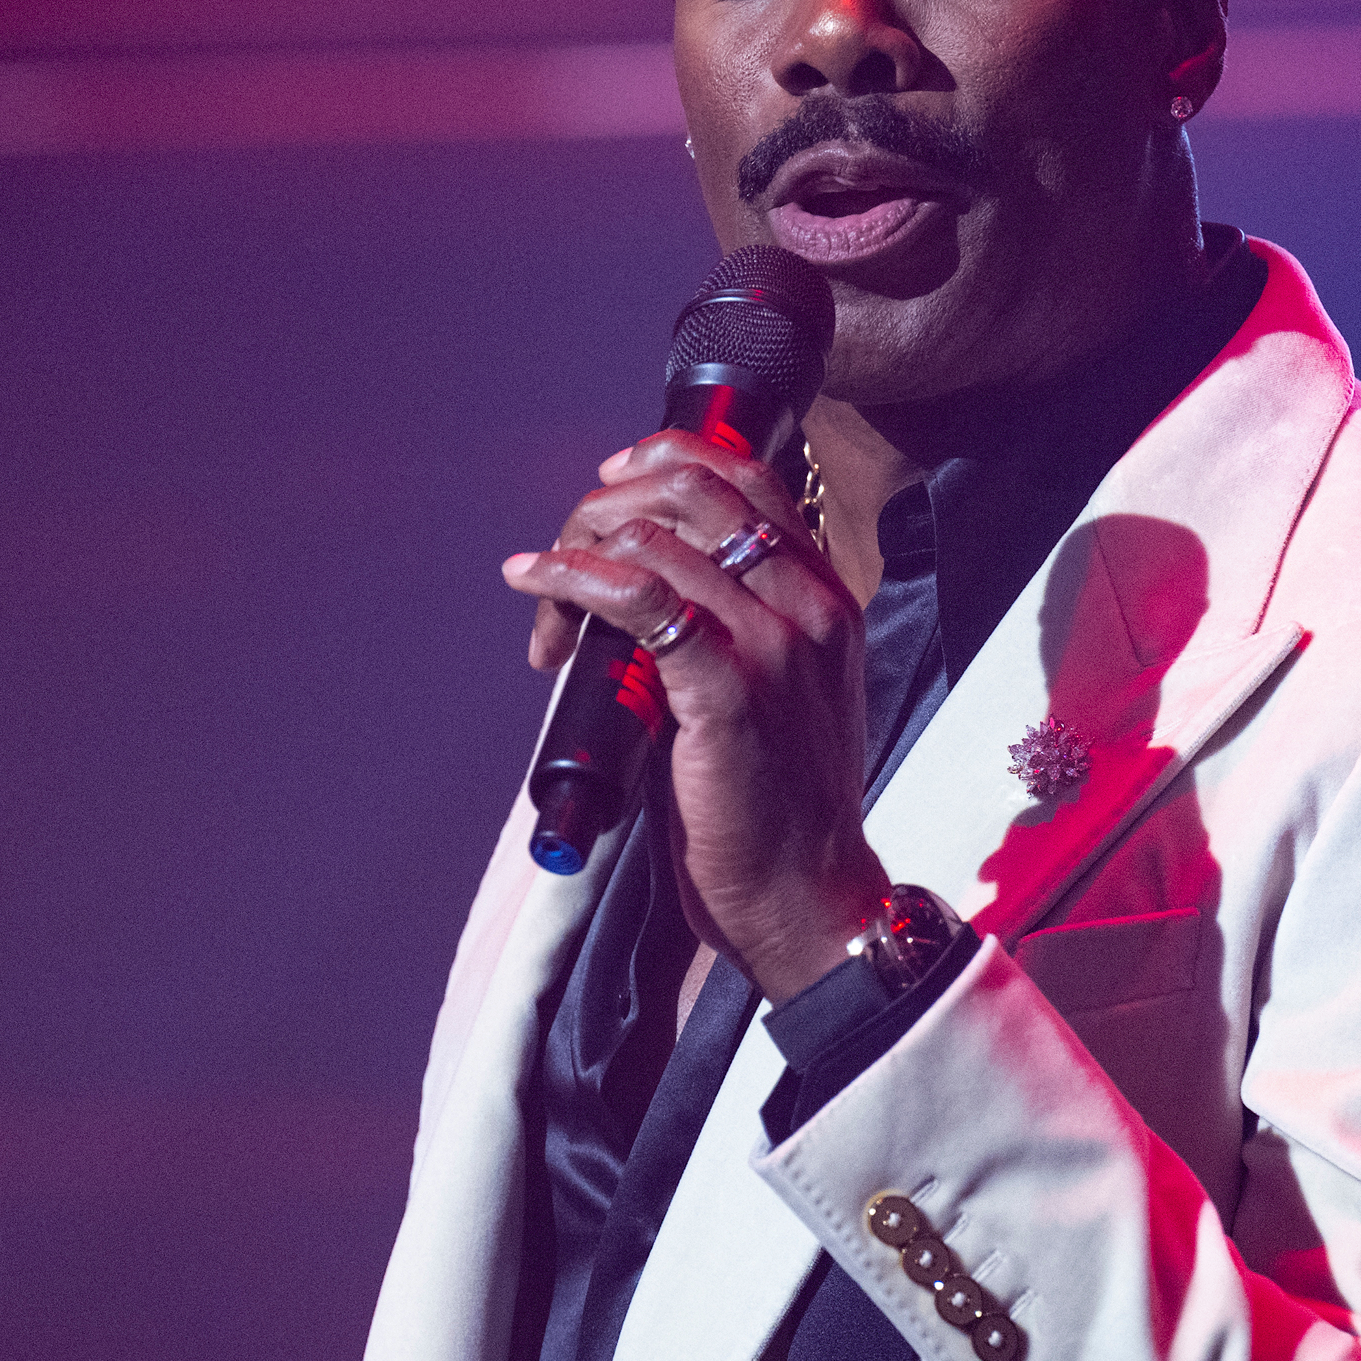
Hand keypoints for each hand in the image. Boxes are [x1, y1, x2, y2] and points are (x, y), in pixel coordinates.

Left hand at [503, 431, 888, 1002]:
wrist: (808, 896)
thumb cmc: (776, 806)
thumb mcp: (776, 691)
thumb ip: (732, 628)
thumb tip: (641, 588)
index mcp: (825, 598)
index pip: (747, 480)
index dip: (664, 463)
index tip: (608, 487)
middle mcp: (808, 605)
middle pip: (693, 490)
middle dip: (607, 505)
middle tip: (562, 553)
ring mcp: (773, 645)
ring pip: (654, 539)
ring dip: (574, 554)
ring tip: (542, 603)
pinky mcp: (729, 690)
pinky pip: (639, 600)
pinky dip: (572, 581)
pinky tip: (536, 587)